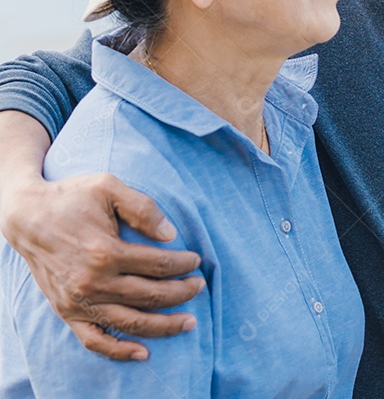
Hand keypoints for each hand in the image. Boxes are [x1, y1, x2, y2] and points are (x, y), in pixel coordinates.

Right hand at [2, 173, 204, 359]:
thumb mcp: (109, 187)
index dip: (183, 264)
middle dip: (182, 292)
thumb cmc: (71, 198)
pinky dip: (119, 350)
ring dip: (164, 326)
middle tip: (199, 285)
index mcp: (104, 252)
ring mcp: (78, 302)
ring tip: (189, 321)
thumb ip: (143, 208)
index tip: (196, 260)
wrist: (27, 216)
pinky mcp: (66, 312)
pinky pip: (95, 340)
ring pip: (131, 323)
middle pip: (150, 295)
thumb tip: (171, 235)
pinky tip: (144, 352)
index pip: (158, 265)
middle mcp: (91, 282)